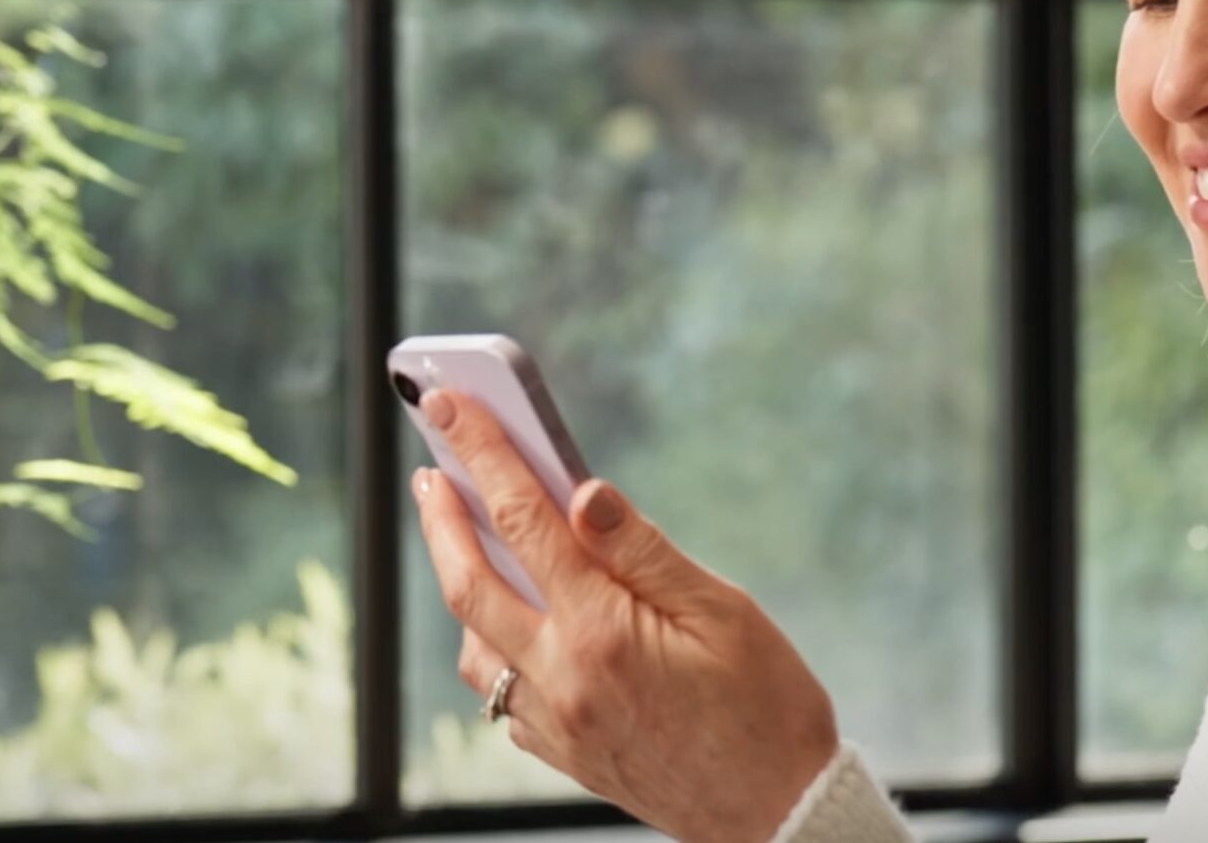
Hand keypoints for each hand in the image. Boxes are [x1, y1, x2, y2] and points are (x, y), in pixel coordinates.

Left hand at [410, 388, 839, 842]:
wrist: (777, 814)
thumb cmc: (768, 707)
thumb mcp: (723, 611)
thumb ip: (643, 551)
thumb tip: (584, 493)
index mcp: (602, 632)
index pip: (524, 521)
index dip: (485, 453)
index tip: (451, 404)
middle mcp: (562, 679)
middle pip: (470, 582)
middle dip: (441, 517)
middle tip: (430, 468)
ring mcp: (555, 721)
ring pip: (474, 645)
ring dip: (462, 586)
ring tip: (468, 541)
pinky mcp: (561, 752)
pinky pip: (502, 694)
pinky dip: (495, 648)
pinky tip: (517, 625)